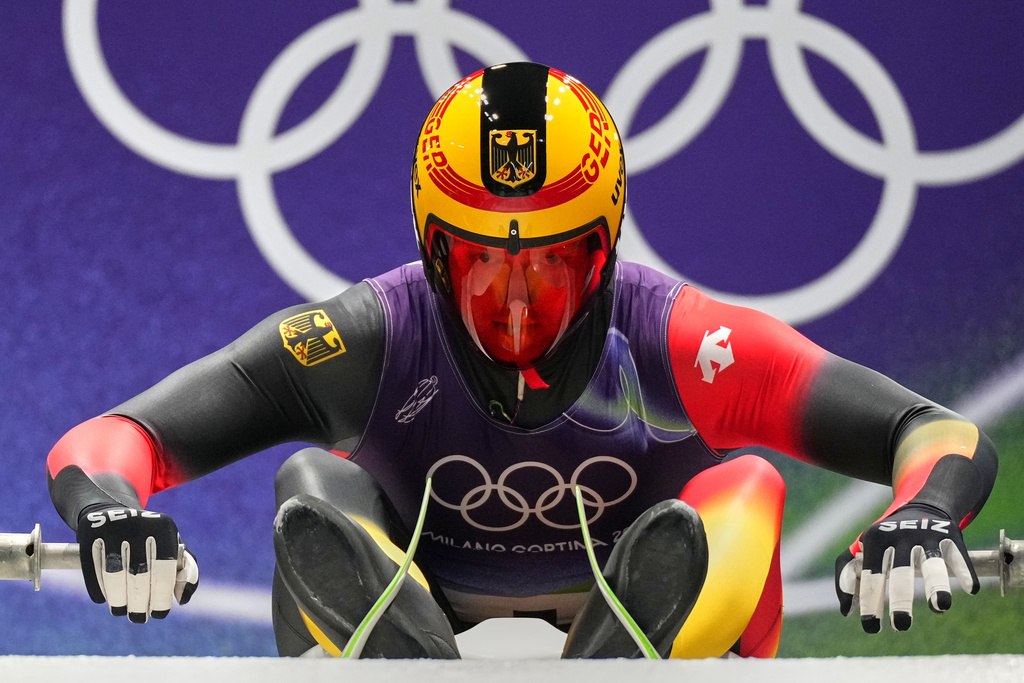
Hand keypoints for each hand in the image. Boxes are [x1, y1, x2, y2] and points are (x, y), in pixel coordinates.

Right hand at [76, 503, 199, 622]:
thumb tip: (182, 599)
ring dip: (119, 599)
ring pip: (114, 574)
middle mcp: (138, 523)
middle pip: (138, 574)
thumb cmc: (151, 538)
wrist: (114, 511)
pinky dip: (99, 588)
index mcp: (164, 526)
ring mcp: (112, 525)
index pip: (164, 570)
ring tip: (122, 611)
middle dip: (139, 602)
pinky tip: (105, 599)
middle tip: (139, 617)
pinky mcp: (89, 530)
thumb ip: (186, 571)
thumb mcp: (173, 546)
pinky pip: (93, 567)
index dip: (161, 596)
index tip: (159, 613)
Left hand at [835, 502, 978, 631]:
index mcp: (875, 540)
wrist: (922, 507)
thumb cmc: (886, 539)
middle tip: (900, 626)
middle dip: (900, 599)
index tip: (871, 627)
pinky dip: (964, 571)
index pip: (871, 575)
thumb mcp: (862, 548)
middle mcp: (901, 537)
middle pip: (900, 572)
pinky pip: (959, 556)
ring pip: (932, 564)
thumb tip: (846, 611)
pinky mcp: (951, 536)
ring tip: (940, 606)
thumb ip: (847, 575)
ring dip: (936, 585)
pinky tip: (970, 589)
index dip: (870, 600)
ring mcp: (927, 536)